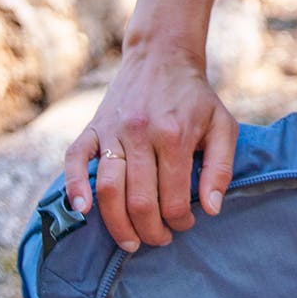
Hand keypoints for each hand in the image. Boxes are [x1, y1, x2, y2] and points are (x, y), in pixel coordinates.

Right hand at [64, 46, 237, 251]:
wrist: (162, 56)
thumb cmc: (195, 97)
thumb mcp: (223, 126)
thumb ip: (220, 168)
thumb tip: (211, 209)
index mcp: (174, 135)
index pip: (173, 198)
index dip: (180, 221)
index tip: (186, 224)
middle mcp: (140, 134)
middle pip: (138, 201)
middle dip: (150, 231)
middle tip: (159, 239)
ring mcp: (112, 130)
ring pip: (107, 189)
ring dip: (117, 224)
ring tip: (131, 241)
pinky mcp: (92, 127)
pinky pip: (74, 160)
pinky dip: (73, 187)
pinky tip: (82, 210)